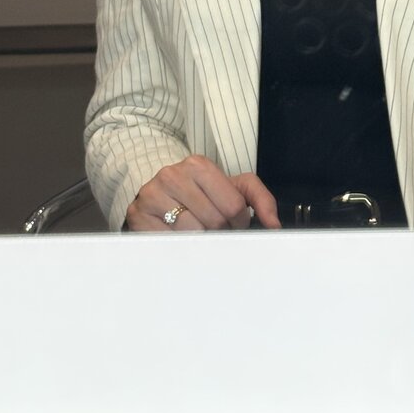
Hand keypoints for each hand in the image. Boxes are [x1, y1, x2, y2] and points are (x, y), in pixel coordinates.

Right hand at [125, 155, 280, 231]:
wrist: (158, 193)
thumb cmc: (199, 193)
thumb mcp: (231, 187)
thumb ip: (259, 199)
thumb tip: (274, 225)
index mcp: (198, 165)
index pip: (233, 206)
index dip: (238, 222)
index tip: (232, 222)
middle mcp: (173, 175)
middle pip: (214, 221)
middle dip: (220, 232)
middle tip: (214, 229)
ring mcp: (152, 195)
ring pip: (192, 234)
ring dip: (201, 241)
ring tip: (199, 233)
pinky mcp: (138, 216)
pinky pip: (169, 243)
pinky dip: (180, 247)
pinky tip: (181, 239)